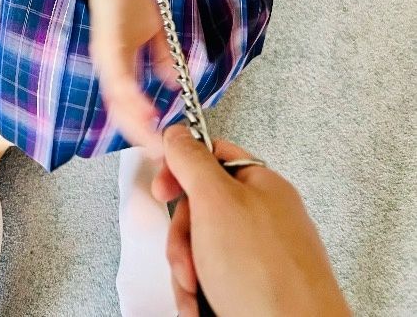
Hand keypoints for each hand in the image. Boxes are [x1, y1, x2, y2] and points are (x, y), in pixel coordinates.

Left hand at [85, 0, 179, 162]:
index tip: (161, 146)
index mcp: (118, 66)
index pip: (129, 105)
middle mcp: (109, 67)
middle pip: (121, 112)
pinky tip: (145, 110)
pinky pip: (118, 77)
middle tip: (159, 155)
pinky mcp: (107, 44)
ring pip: (118, 100)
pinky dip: (130, 96)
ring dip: (135, 123)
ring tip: (152, 141)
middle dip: (140, 135)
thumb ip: (161, 57)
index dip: (143, 128)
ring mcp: (106, 57)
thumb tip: (172, 82)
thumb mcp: (152, 32)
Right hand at [151, 124, 352, 316]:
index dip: (181, 170)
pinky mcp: (255, 289)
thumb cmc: (270, 278)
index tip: (163, 189)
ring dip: (187, 273)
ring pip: (202, 248)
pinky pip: (214, 279)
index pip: (212, 157)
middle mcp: (263, 218)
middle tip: (187, 258)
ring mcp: (260, 256)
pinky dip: (201, 295)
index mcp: (261, 185)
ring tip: (196, 292)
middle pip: (200, 209)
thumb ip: (192, 161)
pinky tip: (202, 307)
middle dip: (182, 239)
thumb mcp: (217, 202)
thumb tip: (177, 134)